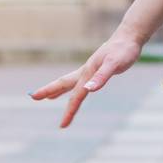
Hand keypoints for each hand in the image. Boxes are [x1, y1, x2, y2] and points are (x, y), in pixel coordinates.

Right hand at [29, 28, 145, 128]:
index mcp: (88, 73)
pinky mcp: (97, 68)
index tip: (62, 126)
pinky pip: (80, 80)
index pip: (76, 96)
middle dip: (48, 91)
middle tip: (33, 97)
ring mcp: (90, 69)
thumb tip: (88, 90)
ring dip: (58, 89)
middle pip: (63, 83)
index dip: (69, 111)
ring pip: (70, 82)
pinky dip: (73, 86)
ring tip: (47, 97)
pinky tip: (77, 88)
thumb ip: (102, 77)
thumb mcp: (115, 64)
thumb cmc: (123, 50)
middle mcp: (86, 71)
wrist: (130, 36)